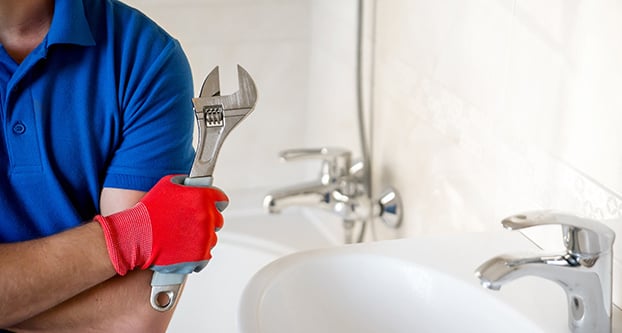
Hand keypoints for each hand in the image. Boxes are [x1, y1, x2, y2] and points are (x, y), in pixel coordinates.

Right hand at [95, 175, 228, 274]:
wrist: (136, 237)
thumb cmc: (148, 211)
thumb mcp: (166, 185)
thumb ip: (186, 183)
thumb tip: (195, 183)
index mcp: (202, 197)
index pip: (221, 200)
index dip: (214, 202)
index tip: (210, 206)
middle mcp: (207, 217)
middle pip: (217, 220)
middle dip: (206, 221)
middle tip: (189, 224)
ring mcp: (205, 237)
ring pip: (211, 238)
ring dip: (201, 238)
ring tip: (182, 237)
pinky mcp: (200, 255)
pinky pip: (206, 255)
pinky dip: (197, 254)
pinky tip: (185, 249)